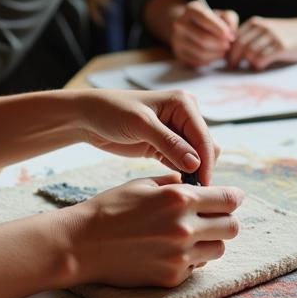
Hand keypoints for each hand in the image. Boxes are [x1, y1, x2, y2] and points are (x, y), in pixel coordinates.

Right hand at [64, 175, 242, 286]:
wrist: (84, 244)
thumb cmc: (111, 208)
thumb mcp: (144, 184)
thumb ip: (176, 183)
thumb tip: (197, 183)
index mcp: (180, 199)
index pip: (229, 199)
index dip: (233, 197)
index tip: (232, 198)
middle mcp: (185, 228)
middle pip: (232, 227)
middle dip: (225, 219)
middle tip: (211, 217)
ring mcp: (180, 256)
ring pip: (219, 249)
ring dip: (211, 240)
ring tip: (190, 235)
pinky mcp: (172, 277)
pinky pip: (197, 266)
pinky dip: (191, 258)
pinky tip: (171, 250)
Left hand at [76, 88, 218, 183]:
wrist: (89, 117)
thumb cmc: (113, 112)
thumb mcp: (141, 125)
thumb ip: (170, 143)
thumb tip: (196, 163)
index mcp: (183, 103)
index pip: (203, 136)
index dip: (206, 162)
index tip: (204, 187)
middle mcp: (184, 115)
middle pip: (205, 148)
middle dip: (201, 168)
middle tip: (191, 194)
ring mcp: (176, 132)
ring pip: (196, 157)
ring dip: (192, 174)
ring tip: (183, 194)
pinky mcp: (166, 146)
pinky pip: (183, 163)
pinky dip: (182, 174)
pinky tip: (175, 188)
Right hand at [170, 2, 238, 67]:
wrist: (192, 29)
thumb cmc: (211, 21)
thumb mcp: (221, 14)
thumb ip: (229, 19)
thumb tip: (230, 33)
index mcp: (191, 10)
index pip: (206, 19)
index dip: (221, 30)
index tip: (231, 37)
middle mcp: (180, 23)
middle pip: (203, 38)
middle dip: (219, 44)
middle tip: (228, 46)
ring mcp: (177, 39)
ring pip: (200, 52)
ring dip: (216, 54)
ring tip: (223, 51)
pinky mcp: (179, 53)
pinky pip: (197, 61)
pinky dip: (209, 61)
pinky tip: (215, 55)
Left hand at [226, 15, 296, 69]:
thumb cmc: (287, 34)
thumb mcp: (267, 30)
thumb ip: (252, 37)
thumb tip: (231, 54)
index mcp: (255, 23)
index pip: (234, 37)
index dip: (228, 50)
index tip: (226, 60)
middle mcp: (262, 27)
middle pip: (239, 45)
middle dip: (233, 59)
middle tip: (232, 67)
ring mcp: (272, 36)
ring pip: (249, 53)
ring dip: (248, 62)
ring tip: (251, 66)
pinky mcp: (281, 46)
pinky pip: (262, 59)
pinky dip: (258, 65)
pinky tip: (262, 66)